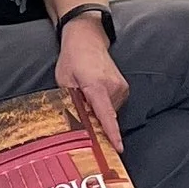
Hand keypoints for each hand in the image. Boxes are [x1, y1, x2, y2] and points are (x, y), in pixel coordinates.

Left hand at [56, 17, 127, 146]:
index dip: (111, 133)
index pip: (106, 114)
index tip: (118, 147)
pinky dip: (104, 104)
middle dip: (93, 118)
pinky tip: (95, 92)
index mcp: (97, 86)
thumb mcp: (64, 82)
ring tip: (87, 93)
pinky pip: (113, 105)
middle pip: (105, 116)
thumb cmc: (73, 59)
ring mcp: (121, 87)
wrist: (87, 39)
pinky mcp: (124, 87)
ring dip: (98, 110)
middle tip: (81, 104)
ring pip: (109, 111)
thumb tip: (79, 122)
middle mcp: (113, 87)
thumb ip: (73, 102)